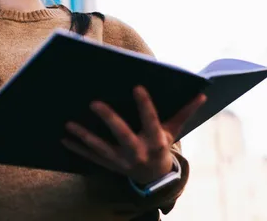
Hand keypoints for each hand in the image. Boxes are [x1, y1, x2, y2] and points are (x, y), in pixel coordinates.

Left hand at [62, 85, 205, 184]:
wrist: (154, 179)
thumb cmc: (161, 146)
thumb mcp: (173, 132)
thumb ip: (184, 113)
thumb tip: (202, 94)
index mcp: (156, 142)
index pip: (151, 121)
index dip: (145, 105)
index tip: (137, 86)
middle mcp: (138, 152)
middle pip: (123, 135)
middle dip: (109, 119)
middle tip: (94, 103)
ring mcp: (122, 161)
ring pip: (101, 148)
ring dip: (84, 136)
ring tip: (69, 124)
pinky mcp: (109, 165)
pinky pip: (91, 157)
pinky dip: (77, 148)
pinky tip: (63, 139)